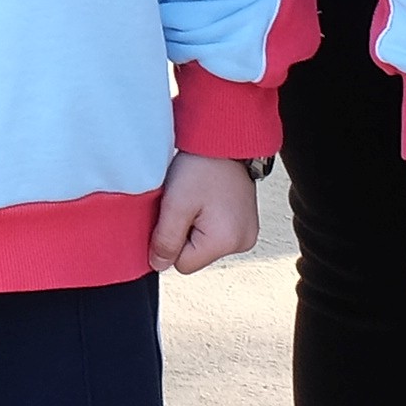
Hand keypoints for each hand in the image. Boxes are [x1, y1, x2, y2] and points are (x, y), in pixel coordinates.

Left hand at [153, 152, 260, 273]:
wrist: (225, 140)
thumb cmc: (201, 166)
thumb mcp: (175, 204)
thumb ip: (165, 239)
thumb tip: (158, 265)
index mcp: (226, 242)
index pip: (182, 264)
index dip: (170, 241)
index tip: (174, 214)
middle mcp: (242, 243)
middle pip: (195, 256)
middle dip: (183, 233)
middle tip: (185, 202)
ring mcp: (246, 234)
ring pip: (204, 244)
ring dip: (194, 225)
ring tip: (197, 198)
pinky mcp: (246, 224)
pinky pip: (215, 233)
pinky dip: (206, 220)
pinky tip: (207, 199)